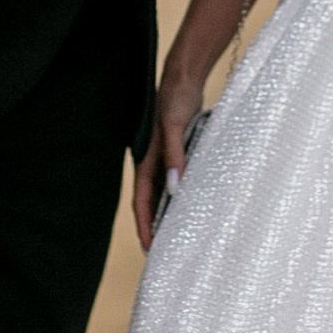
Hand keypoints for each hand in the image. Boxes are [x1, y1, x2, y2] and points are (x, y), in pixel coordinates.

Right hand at [133, 63, 206, 252]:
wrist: (184, 79)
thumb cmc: (175, 100)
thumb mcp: (174, 127)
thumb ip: (174, 155)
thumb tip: (174, 187)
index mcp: (145, 161)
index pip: (141, 202)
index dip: (144, 226)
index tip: (149, 248)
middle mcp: (153, 164)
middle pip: (150, 203)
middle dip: (153, 228)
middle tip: (161, 254)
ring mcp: (165, 160)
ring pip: (163, 195)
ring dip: (167, 216)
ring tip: (176, 239)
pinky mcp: (178, 154)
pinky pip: (176, 182)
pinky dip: (180, 199)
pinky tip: (191, 207)